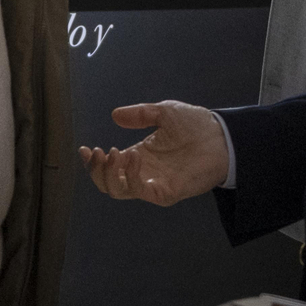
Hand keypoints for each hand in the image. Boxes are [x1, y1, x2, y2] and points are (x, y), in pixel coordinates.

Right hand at [77, 100, 229, 205]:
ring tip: (112, 153)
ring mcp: (153, 183)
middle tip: (96, 151)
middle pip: (108, 183)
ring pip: (118, 191)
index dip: (91, 161)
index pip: (108, 166)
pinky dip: (131, 176)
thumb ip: (140, 115)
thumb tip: (114, 115)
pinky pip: (140, 191)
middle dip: (95, 170)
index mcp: (139, 156)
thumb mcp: (164, 113)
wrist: (222, 136)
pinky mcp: (166, 191)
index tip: (82, 149)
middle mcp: (142, 172)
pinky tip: (133, 156)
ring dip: (109, 174)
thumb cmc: (196, 125)